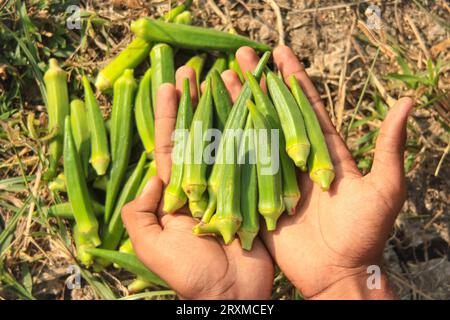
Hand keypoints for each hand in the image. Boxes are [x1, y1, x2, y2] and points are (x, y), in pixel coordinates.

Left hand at [121, 67, 273, 298]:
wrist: (232, 294)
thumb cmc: (191, 274)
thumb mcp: (150, 246)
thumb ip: (138, 212)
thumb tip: (150, 178)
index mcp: (176, 193)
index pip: (171, 146)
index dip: (169, 116)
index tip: (169, 85)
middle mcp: (202, 183)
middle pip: (197, 135)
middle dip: (194, 103)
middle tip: (195, 71)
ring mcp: (229, 184)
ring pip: (225, 140)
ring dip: (223, 110)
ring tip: (224, 78)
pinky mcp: (254, 190)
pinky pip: (252, 157)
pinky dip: (251, 132)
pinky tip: (252, 107)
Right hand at [233, 46, 412, 298]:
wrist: (336, 273)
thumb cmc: (364, 234)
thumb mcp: (384, 188)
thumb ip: (389, 147)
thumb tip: (407, 103)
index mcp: (324, 151)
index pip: (305, 105)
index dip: (293, 78)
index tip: (279, 52)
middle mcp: (296, 157)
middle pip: (273, 112)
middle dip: (258, 82)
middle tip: (240, 56)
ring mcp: (275, 175)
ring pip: (253, 132)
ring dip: (238, 105)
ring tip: (222, 78)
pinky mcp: (257, 195)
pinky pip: (240, 166)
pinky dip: (226, 144)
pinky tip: (211, 124)